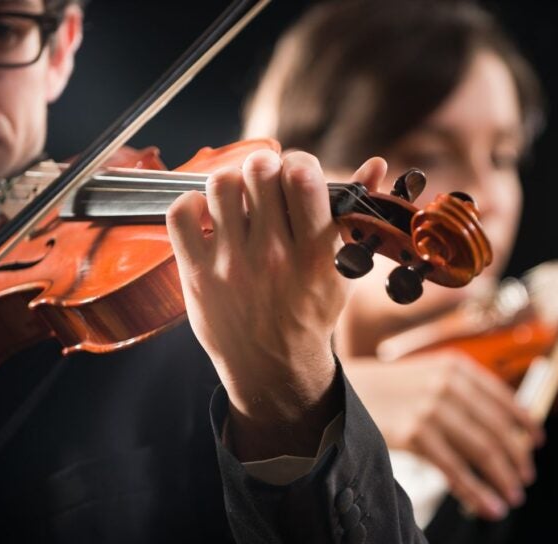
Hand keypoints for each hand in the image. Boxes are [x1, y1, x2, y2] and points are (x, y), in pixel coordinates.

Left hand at [166, 150, 386, 460]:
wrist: (272, 366)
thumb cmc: (310, 312)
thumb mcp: (342, 267)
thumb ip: (353, 213)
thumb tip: (376, 163)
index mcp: (314, 253)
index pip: (303, 176)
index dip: (299, 163)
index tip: (296, 174)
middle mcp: (273, 256)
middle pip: (260, 171)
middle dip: (265, 168)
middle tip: (266, 183)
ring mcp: (231, 265)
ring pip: (221, 184)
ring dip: (231, 183)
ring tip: (238, 200)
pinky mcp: (196, 273)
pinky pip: (181, 213)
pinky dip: (191, 203)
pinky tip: (208, 214)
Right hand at [345, 352, 543, 519]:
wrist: (333, 391)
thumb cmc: (379, 391)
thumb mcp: (422, 377)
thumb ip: (457, 394)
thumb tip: (495, 430)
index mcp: (455, 367)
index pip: (503, 397)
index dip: (525, 423)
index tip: (537, 442)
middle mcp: (448, 384)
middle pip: (497, 429)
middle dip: (516, 459)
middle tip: (524, 481)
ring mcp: (432, 408)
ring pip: (483, 451)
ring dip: (503, 479)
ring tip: (512, 498)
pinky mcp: (414, 434)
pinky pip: (455, 470)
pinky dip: (477, 492)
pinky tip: (490, 507)